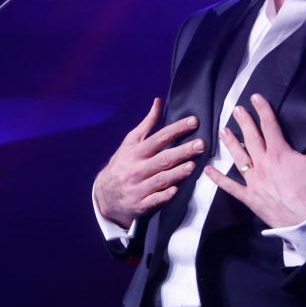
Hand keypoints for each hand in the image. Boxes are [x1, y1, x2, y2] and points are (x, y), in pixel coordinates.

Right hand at [94, 98, 203, 228]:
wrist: (104, 195)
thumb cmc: (123, 164)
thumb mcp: (130, 143)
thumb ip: (147, 124)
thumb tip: (158, 102)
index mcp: (136, 151)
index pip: (159, 138)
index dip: (177, 129)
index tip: (194, 121)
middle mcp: (137, 168)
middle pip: (162, 159)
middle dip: (182, 151)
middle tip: (201, 145)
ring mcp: (138, 187)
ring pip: (160, 179)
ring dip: (176, 173)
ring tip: (192, 166)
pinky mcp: (141, 204)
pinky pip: (153, 200)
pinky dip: (164, 196)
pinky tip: (175, 190)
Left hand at [204, 93, 305, 227]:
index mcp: (280, 152)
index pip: (269, 125)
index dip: (263, 110)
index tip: (256, 98)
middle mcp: (264, 164)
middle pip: (251, 138)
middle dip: (243, 122)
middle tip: (236, 110)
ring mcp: (254, 181)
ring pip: (239, 158)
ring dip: (230, 143)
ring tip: (222, 131)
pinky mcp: (250, 197)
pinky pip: (230, 187)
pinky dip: (218, 179)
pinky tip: (207, 171)